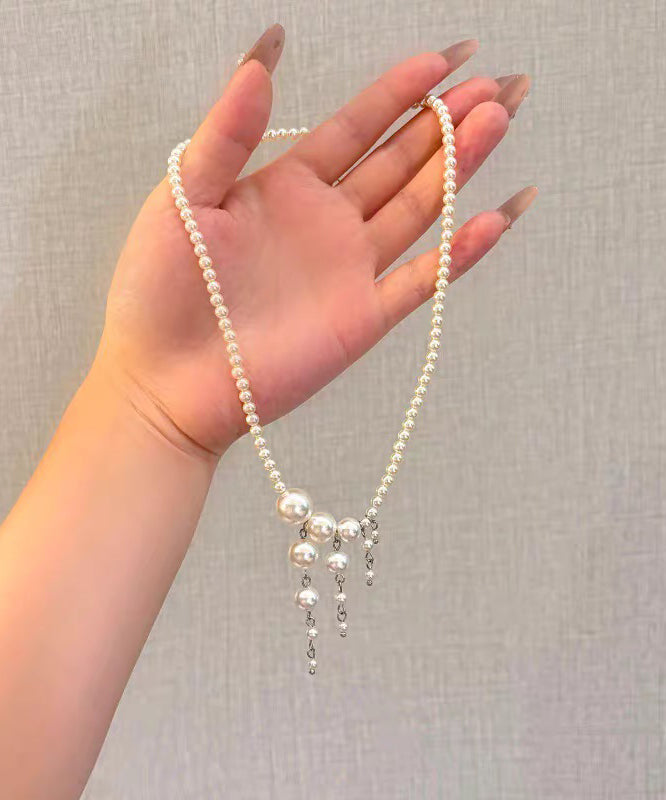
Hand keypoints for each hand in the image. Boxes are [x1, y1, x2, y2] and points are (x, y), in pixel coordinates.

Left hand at [96, 24, 534, 458]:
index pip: (356, 128)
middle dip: (446, 122)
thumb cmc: (160, 290)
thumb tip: (263, 57)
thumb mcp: (184, 194)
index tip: (442, 59)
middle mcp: (327, 223)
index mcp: (286, 187)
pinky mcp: (362, 319)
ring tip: (498, 120)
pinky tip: (493, 216)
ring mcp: (349, 271)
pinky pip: (422, 280)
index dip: (398, 93)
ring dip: (457, 167)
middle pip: (399, 161)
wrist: (164, 381)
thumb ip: (228, 131)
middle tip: (494, 83)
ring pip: (418, 209)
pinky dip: (459, 252)